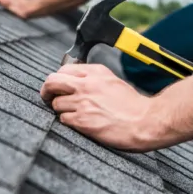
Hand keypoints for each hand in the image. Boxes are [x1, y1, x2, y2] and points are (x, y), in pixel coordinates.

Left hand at [41, 64, 173, 151]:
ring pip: (55, 104)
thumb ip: (94, 79)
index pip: (63, 70)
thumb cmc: (133, 106)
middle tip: (48, 98)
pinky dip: (68, 122)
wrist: (146, 121)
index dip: (57, 80)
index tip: (58, 87)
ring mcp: (84, 102)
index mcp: (96, 72)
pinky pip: (63, 119)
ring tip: (74, 115)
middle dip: (46, 91)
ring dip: (61, 110)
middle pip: (52, 82)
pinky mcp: (83, 120)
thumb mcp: (113, 82)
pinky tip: (80, 124)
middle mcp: (87, 84)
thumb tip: (74, 82)